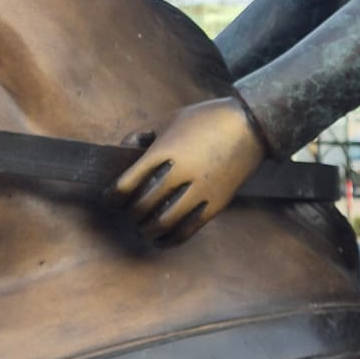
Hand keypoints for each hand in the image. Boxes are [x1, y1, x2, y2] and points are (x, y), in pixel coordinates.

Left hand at [111, 97, 268, 246]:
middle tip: (127, 212)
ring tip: (142, 228)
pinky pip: (188, 230)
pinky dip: (170, 239)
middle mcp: (180, 172)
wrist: (250, 126)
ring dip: (146, 230)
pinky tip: (161, 240)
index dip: (112, 197)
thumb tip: (124, 150)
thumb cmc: (206, 118)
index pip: (127, 183)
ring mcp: (200, 190)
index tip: (109, 199)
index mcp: (165, 150)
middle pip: (142, 205)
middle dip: (130, 213)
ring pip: (163, 222)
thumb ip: (142, 135)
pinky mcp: (216, 204)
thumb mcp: (170, 118)